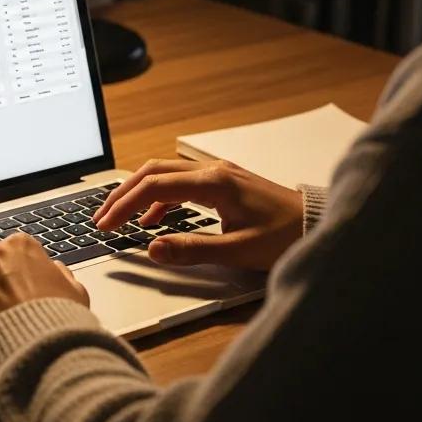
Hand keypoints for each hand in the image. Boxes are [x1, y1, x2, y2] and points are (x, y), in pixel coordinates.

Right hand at [93, 158, 304, 271]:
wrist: (320, 225)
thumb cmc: (285, 238)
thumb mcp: (238, 251)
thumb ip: (192, 250)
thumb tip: (152, 249)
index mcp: (214, 183)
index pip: (155, 186)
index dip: (124, 206)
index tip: (105, 225)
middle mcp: (213, 170)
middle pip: (154, 171)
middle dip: (123, 194)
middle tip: (101, 218)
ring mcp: (219, 173)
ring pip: (166, 173)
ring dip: (139, 192)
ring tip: (120, 219)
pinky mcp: (224, 181)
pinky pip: (181, 181)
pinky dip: (160, 196)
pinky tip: (154, 219)